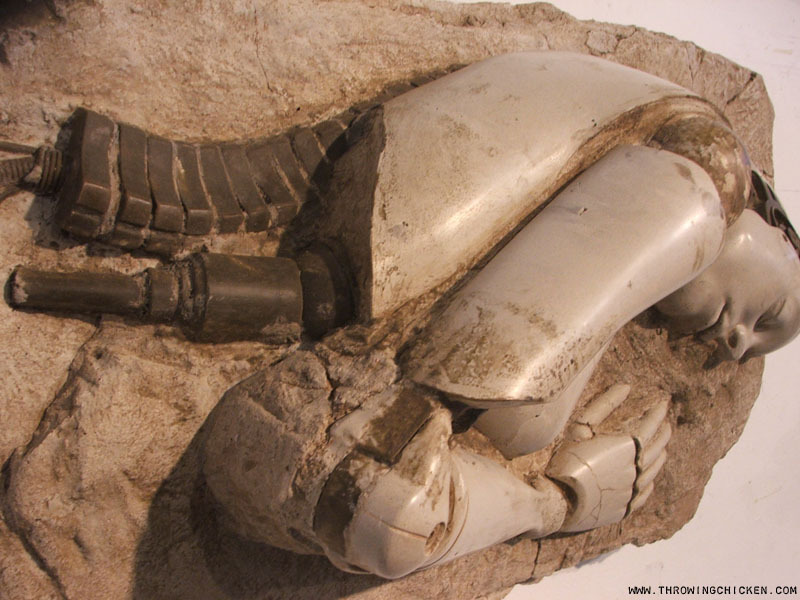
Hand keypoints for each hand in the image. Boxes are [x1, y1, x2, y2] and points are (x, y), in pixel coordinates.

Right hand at [546, 384, 670, 532]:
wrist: (559, 501)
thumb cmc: (567, 460)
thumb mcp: (581, 426)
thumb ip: (605, 405)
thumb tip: (626, 387)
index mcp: (626, 448)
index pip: (650, 427)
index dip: (657, 414)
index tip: (663, 404)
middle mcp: (635, 470)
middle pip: (656, 449)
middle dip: (662, 435)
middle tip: (667, 425)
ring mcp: (631, 491)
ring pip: (653, 471)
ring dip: (659, 458)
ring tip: (663, 449)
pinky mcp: (624, 508)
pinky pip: (644, 494)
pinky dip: (650, 483)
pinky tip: (649, 479)